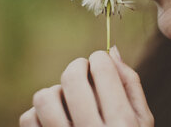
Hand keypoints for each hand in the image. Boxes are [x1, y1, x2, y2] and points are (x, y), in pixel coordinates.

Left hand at [19, 46, 153, 126]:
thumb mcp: (142, 123)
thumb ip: (130, 84)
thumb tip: (111, 50)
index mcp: (122, 124)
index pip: (102, 68)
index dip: (99, 59)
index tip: (99, 65)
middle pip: (72, 76)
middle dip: (78, 66)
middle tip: (83, 72)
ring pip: (45, 96)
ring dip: (57, 91)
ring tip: (69, 100)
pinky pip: (28, 118)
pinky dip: (39, 114)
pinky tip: (56, 119)